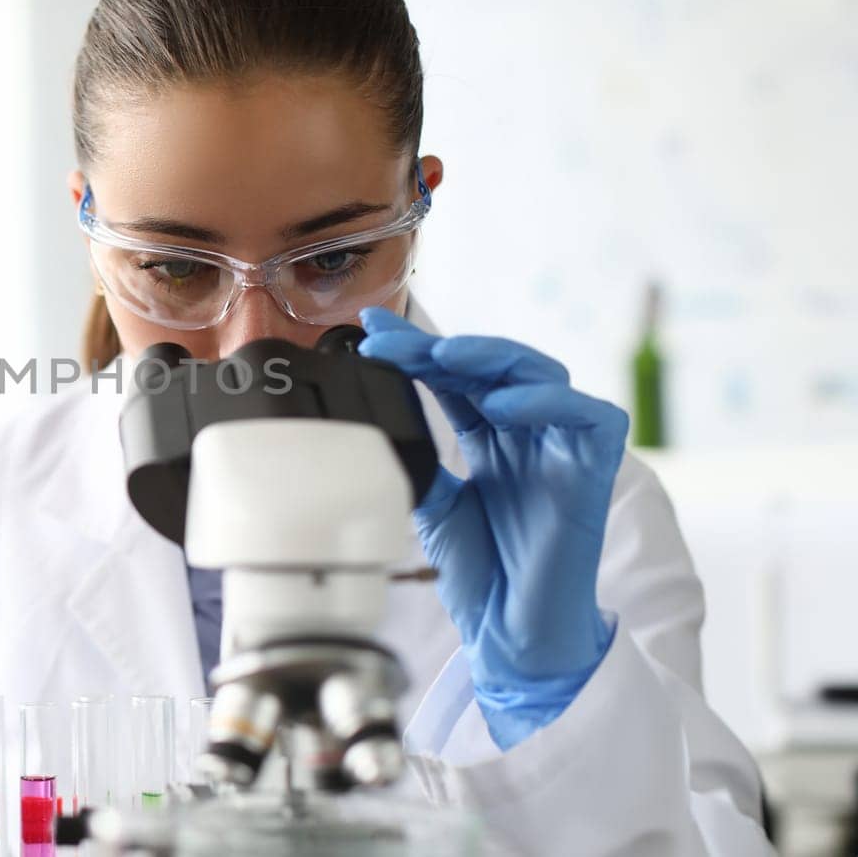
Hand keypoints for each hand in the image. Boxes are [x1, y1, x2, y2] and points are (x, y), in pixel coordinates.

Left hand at [358, 307, 626, 749]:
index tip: (371, 334)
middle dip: (442, 347)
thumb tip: (376, 411)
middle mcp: (527, 433)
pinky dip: (549, 402)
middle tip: (396, 341)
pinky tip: (503, 407)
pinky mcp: (595, 470)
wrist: (508, 632)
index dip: (417, 352)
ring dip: (492, 359)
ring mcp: (562, 448)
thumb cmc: (480, 572)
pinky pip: (591, 417)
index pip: (454, 378)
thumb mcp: (432, 502)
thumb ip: (419, 453)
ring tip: (444, 358)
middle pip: (492, 367)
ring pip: (542, 374)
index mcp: (489, 437)